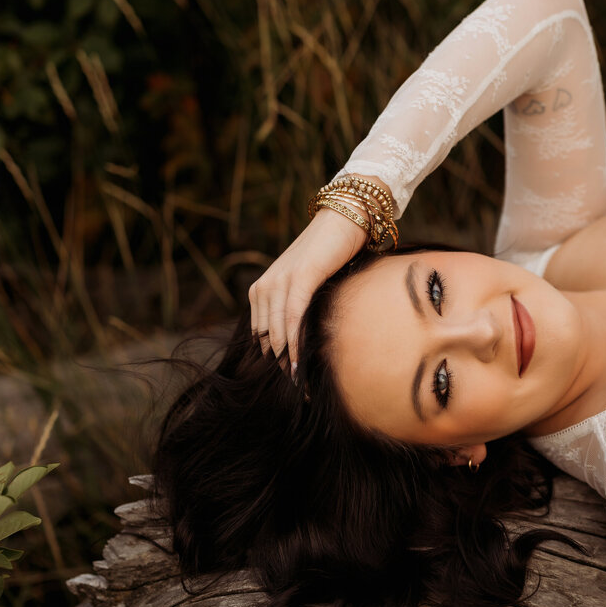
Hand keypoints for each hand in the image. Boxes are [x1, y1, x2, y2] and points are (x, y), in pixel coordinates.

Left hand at [248, 208, 365, 373]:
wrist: (345, 218)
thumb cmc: (332, 253)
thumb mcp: (308, 283)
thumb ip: (299, 306)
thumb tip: (306, 338)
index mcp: (261, 291)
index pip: (260, 335)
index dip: (273, 361)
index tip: (289, 381)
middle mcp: (264, 287)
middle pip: (265, 338)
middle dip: (279, 366)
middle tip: (296, 389)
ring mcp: (279, 281)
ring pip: (276, 331)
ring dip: (286, 360)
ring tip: (298, 382)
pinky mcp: (299, 278)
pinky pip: (292, 317)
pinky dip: (294, 341)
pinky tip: (298, 360)